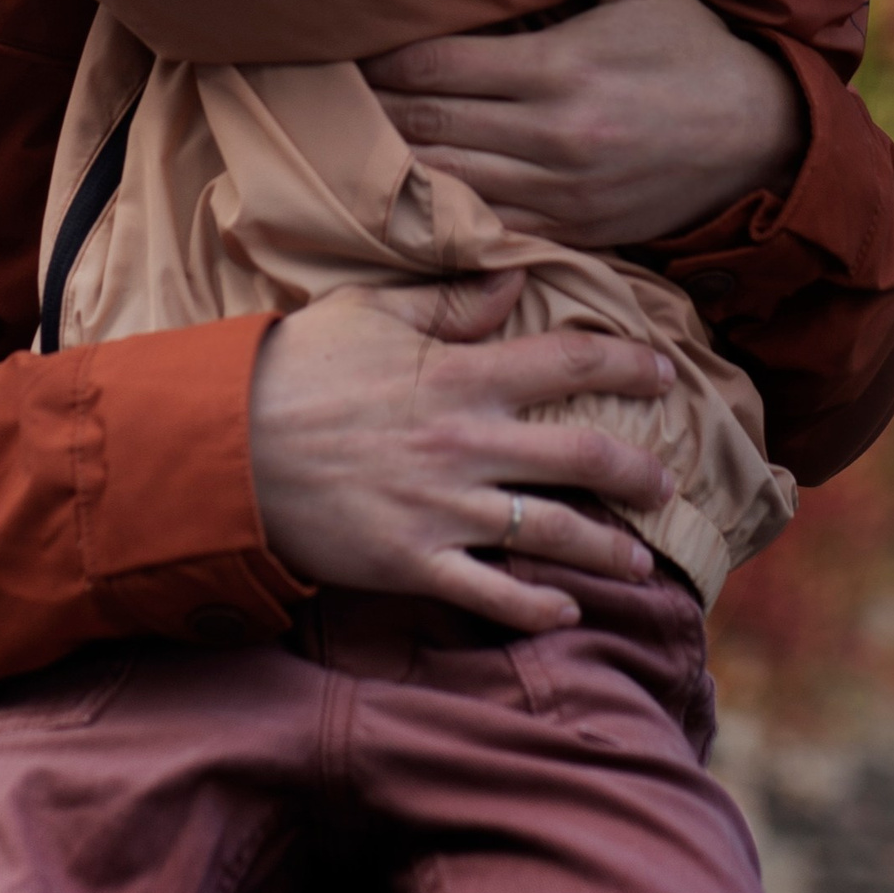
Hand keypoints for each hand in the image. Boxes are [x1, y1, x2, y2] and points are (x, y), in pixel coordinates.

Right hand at [246, 272, 673, 632]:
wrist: (226, 443)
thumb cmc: (297, 367)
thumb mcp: (373, 314)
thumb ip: (449, 303)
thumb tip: (512, 280)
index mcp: (463, 376)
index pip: (571, 364)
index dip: (628, 367)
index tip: (665, 374)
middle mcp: (468, 444)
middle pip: (584, 456)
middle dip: (639, 472)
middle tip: (666, 481)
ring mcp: (444, 509)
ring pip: (553, 534)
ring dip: (606, 551)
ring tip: (639, 562)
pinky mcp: (413, 562)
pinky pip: (491, 595)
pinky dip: (535, 608)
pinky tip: (565, 612)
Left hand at [362, 0, 804, 254]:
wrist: (762, 140)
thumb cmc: (692, 48)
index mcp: (558, 68)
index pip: (438, 65)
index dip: (380, 60)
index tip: (340, 49)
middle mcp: (551, 136)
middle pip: (428, 125)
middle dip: (367, 112)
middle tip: (317, 98)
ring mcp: (560, 193)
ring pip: (446, 183)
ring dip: (389, 167)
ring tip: (338, 148)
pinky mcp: (572, 231)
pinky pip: (486, 229)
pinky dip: (439, 217)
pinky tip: (402, 201)